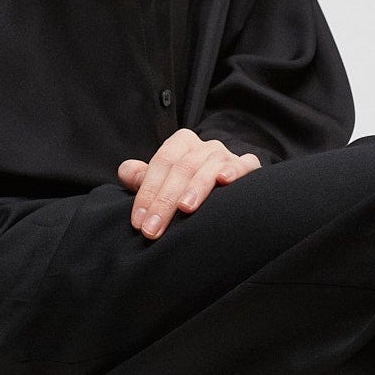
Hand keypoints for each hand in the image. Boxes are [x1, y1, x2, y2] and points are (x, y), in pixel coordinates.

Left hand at [117, 129, 261, 239]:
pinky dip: (235, 171)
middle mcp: (204, 147)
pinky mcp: (248, 167)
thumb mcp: (163, 185)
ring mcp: (226, 156)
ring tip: (185, 209)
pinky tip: (225, 181)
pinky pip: (245, 164)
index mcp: (182, 144)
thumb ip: (143, 179)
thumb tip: (126, 172)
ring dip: (195, 188)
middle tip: (153, 230)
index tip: (139, 223)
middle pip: (182, 168)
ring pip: (208, 167)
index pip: (161, 164)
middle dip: (165, 201)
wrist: (226, 196)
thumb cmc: (187, 191)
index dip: (147, 192)